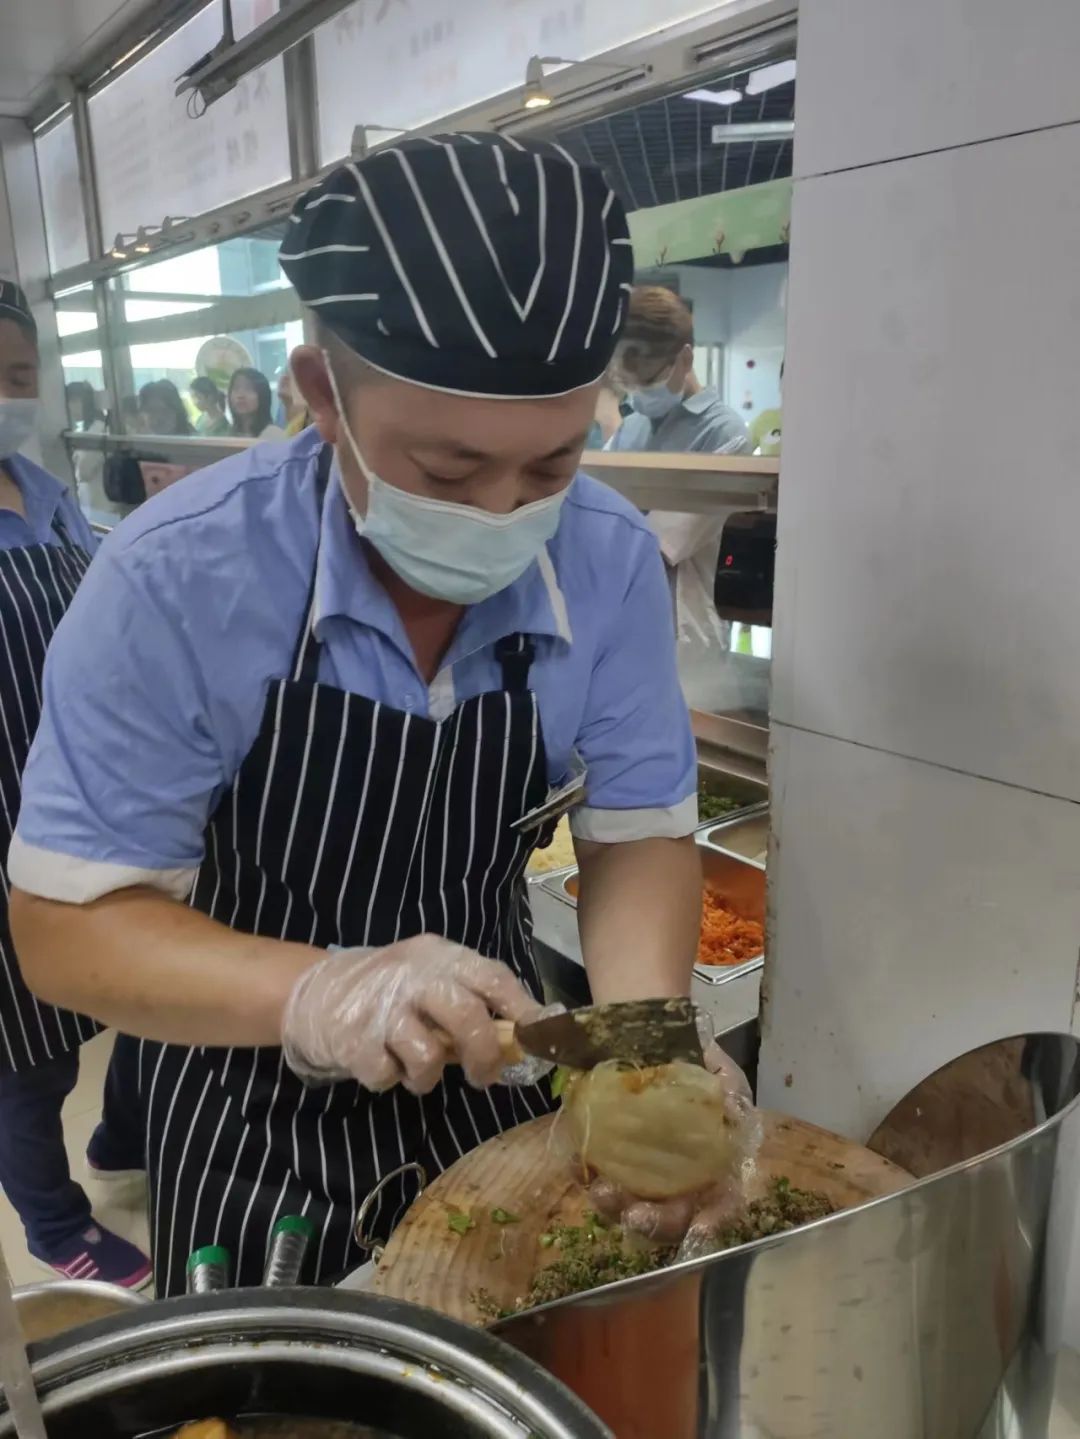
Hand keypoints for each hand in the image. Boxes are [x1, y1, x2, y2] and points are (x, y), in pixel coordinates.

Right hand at [281, 936, 541, 1094]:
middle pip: (467, 1016)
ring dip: (429, 1076)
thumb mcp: (431, 978)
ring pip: (428, 1055)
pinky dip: (391, 1079)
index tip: (539, 1038)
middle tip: (484, 1077)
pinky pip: (388, 1075)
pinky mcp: (354, 1041)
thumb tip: (523, 1037)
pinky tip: (383, 1063)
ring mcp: (382, 1009)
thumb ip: (469, 999)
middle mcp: (414, 977)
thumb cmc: (390, 989)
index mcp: (440, 957)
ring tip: (419, 1070)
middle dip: (484, 1054)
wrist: (317, 991)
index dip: (522, 1009)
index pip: (492, 977)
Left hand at [584, 1042, 755, 1244]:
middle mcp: (679, 1179)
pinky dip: (588, 1178)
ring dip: (617, 1208)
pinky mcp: (605, 1158)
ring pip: (630, 1206)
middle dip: (656, 1223)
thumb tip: (732, 1107)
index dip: (714, 1222)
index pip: (722, 1204)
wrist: (644, 1030)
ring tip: (604, 1192)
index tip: (699, 1230)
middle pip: (673, 1218)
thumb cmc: (690, 1059)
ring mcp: (640, 1172)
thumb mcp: (719, 1071)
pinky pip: (596, 1178)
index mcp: (714, 1164)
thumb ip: (730, 1091)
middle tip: (636, 1215)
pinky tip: (582, 1167)